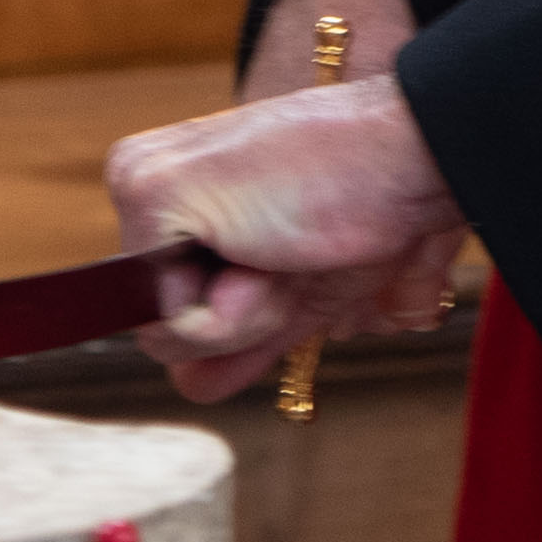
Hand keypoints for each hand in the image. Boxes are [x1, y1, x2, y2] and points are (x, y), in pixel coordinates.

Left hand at [111, 0, 464, 402]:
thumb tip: (189, 387)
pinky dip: (238, 312)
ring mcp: (136, 185)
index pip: (167, 309)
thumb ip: (239, 338)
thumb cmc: (361, 210)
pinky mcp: (149, 197)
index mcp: (167, 191)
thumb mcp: (293, 292)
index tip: (285, 252)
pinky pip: (177, 325)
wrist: (404, 155)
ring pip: (164, 335)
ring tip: (281, 246)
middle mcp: (137, 179)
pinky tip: (270, 247)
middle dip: (238, 317)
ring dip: (244, 316)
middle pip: (158, 327)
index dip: (237, 311)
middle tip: (288, 250)